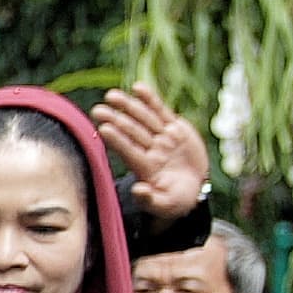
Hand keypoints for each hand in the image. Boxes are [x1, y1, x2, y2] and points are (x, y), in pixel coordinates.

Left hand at [91, 80, 209, 224]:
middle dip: (117, 120)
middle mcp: (151, 151)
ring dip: (129, 106)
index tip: (103, 129)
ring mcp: (162, 138)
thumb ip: (150, 199)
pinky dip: (151, 99)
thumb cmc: (175, 201)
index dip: (117, 140)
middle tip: (98, 109)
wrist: (193, 188)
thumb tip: (138, 191)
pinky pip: (161, 112)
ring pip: (144, 119)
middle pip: (132, 133)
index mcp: (146, 169)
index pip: (129, 151)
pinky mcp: (175, 128)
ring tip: (112, 95)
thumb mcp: (165, 205)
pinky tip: (138, 87)